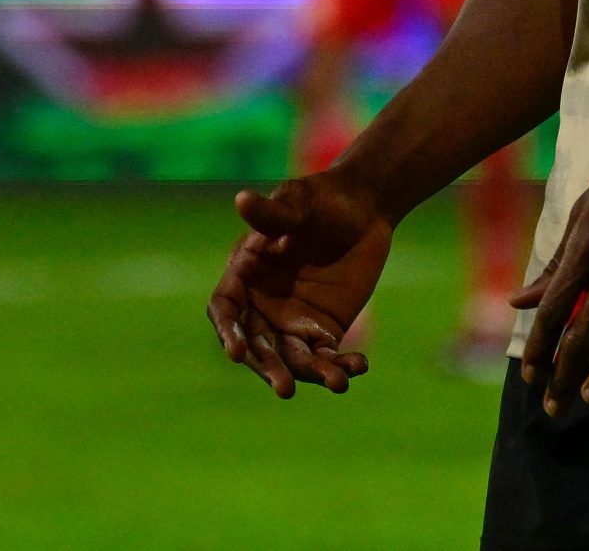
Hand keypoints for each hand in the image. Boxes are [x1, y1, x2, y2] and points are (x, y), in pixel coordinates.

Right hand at [208, 172, 389, 398]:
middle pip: (258, 346)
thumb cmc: (321, 199)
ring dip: (312, 374)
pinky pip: (326, 356)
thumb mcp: (298, 202)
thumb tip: (242, 199)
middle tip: (285, 389)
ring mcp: (292, 322)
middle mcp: (262, 305)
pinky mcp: (323, 330)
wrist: (362, 209)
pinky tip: (359, 366)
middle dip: (270, 368)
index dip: (228, 332)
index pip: (226, 309)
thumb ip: (273, 213)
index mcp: (244, 274)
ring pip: (293, 359)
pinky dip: (341, 365)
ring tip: (337, 383)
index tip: (237, 353)